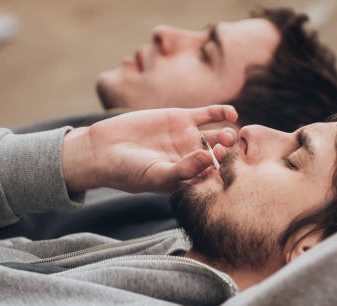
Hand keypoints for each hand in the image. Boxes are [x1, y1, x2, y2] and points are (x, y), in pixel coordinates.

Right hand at [62, 105, 237, 192]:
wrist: (104, 149)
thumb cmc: (129, 172)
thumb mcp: (157, 175)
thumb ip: (184, 170)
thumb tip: (208, 160)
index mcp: (189, 178)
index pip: (215, 176)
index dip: (224, 172)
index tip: (225, 167)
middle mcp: (192, 158)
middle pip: (219, 156)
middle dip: (228, 153)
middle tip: (228, 148)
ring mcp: (188, 137)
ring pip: (216, 135)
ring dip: (226, 135)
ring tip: (228, 135)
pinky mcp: (182, 118)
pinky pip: (208, 114)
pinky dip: (221, 113)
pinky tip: (232, 114)